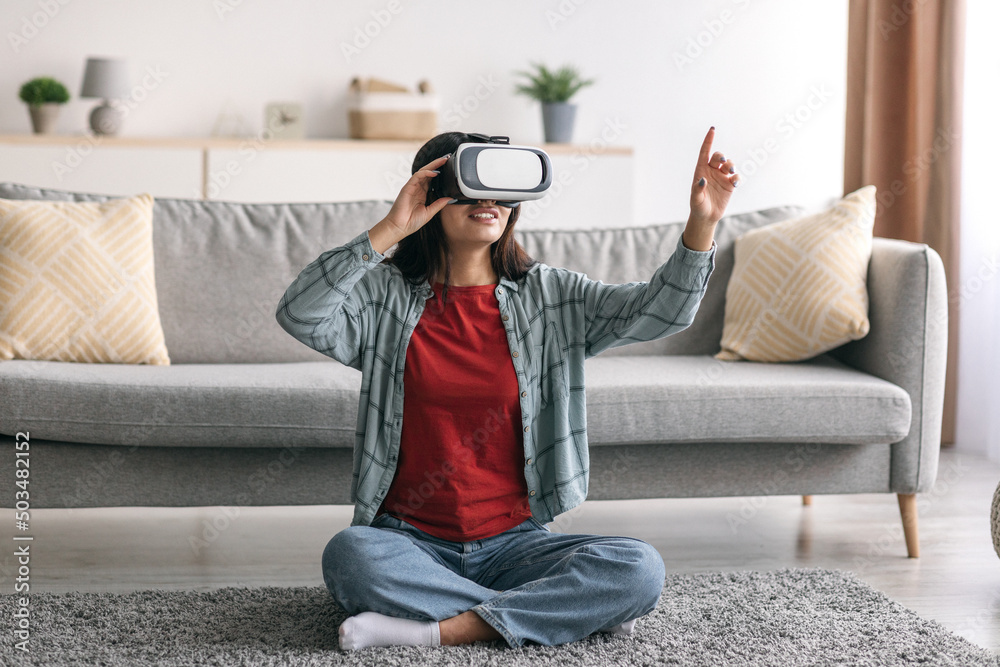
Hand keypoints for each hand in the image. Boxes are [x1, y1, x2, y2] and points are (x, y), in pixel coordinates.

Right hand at [369, 155, 452, 252]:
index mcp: (422, 193)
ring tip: (443, 161)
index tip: (448, 166)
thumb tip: (450, 199)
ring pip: (423, 171)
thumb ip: (439, 204)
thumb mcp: (430, 212)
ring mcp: (412, 187)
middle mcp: (417, 188)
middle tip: (447, 158)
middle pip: (428, 172)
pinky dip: (426, 173)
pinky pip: (417, 176)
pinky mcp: (407, 188)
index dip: (440, 171)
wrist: (400, 227)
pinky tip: (434, 172)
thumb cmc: (411, 222)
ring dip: (433, 165)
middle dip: (438, 164)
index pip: (432, 178)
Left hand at [683, 127, 737, 250]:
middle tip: (722, 162)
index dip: (708, 140)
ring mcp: (721, 177)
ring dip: (731, 165)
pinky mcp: (730, 184)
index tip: (712, 129)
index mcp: (701, 170)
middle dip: (721, 156)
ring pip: (728, 164)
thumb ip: (697, 189)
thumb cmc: (698, 207)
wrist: (707, 217)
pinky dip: (737, 177)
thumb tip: (702, 179)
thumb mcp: (695, 199)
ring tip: (731, 172)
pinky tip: (734, 183)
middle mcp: (711, 171)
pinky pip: (736, 176)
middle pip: (718, 156)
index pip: (704, 152)